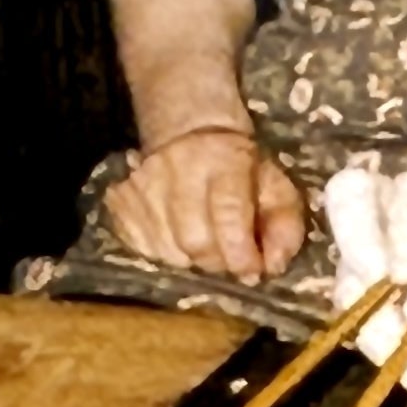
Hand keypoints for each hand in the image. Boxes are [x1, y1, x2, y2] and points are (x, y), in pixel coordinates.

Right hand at [103, 126, 306, 280]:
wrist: (192, 133)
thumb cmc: (243, 169)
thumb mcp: (277, 188)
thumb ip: (284, 228)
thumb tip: (272, 267)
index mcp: (225, 158)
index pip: (228, 214)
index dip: (240, 253)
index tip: (251, 272)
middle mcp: (178, 167)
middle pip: (193, 240)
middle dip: (216, 262)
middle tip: (228, 261)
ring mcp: (143, 182)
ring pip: (165, 249)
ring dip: (190, 262)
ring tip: (205, 249)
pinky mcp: (122, 198)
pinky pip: (140, 246)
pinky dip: (163, 255)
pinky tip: (178, 242)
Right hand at [322, 164, 406, 399]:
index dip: (402, 225)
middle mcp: (403, 221)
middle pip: (349, 196)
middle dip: (357, 245)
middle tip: (383, 289)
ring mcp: (376, 262)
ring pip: (347, 276)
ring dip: (381, 327)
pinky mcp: (364, 306)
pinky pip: (355, 326)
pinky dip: (389, 357)